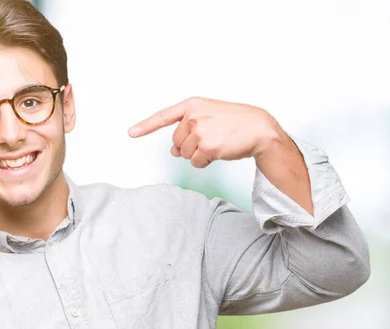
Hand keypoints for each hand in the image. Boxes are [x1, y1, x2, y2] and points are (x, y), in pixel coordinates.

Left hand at [128, 97, 284, 167]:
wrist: (258, 128)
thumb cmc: (235, 122)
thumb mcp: (210, 116)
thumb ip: (188, 129)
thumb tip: (173, 151)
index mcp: (192, 105)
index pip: (164, 116)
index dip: (146, 126)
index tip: (131, 133)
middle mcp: (193, 116)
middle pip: (176, 142)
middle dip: (189, 146)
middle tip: (210, 139)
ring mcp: (200, 131)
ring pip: (185, 154)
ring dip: (198, 154)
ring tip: (217, 143)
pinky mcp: (207, 147)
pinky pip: (196, 162)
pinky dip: (205, 162)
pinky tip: (219, 151)